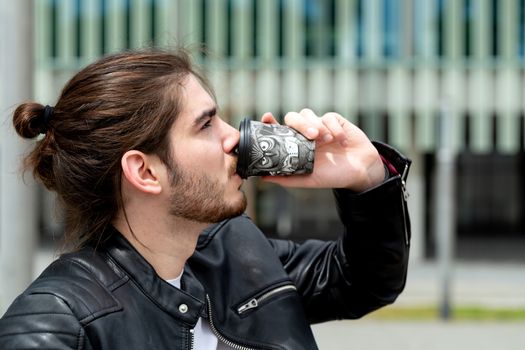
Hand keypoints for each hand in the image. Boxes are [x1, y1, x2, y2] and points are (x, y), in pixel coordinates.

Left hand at [260, 109, 384, 191]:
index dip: (271, 122)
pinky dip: (334, 128)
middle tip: (311, 136)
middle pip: (292, 117)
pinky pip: (328, 116)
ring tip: (327, 140)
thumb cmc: (332, 176)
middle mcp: (305, 134)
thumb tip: (262, 177)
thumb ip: (286, 178)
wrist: (360, 171)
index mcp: (296, 145)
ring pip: (308, 114)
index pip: (279, 130)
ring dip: (317, 125)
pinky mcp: (335, 121)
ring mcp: (320, 125)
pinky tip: (341, 141)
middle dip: (300, 124)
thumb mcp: (308, 180)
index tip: (267, 117)